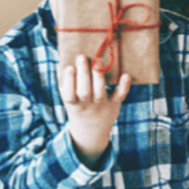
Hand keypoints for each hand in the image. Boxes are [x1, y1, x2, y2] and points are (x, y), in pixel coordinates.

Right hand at [59, 55, 130, 169]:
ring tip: (98, 61)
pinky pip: (120, 96)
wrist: (91, 131)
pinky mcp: (114, 104)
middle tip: (82, 57)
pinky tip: (126, 75)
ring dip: (99, 76)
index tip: (69, 68)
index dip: (69, 81)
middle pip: (84, 91)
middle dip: (83, 74)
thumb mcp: (69, 99)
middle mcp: (87, 105)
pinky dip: (124, 86)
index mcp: (73, 104)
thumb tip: (62, 61)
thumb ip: (65, 83)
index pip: (69, 94)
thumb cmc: (79, 106)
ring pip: (100, 92)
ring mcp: (101, 105)